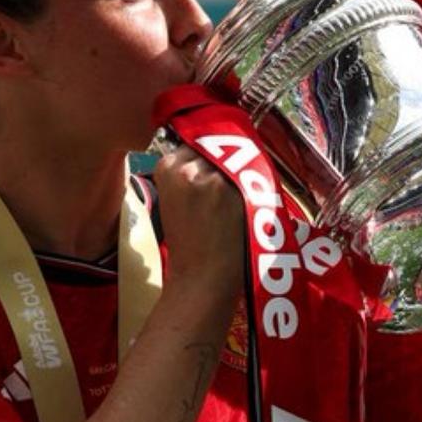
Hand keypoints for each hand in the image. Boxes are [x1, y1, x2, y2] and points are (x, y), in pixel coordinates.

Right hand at [153, 146, 245, 297]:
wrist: (201, 279)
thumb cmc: (188, 246)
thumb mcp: (172, 200)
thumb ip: (187, 174)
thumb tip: (210, 153)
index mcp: (166, 168)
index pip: (192, 142)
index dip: (205, 155)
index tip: (212, 167)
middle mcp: (188, 167)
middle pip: (215, 146)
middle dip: (224, 160)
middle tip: (228, 186)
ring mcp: (213, 177)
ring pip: (235, 157)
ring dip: (241, 170)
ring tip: (237, 198)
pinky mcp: (236, 190)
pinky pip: (253, 172)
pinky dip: (254, 184)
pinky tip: (248, 202)